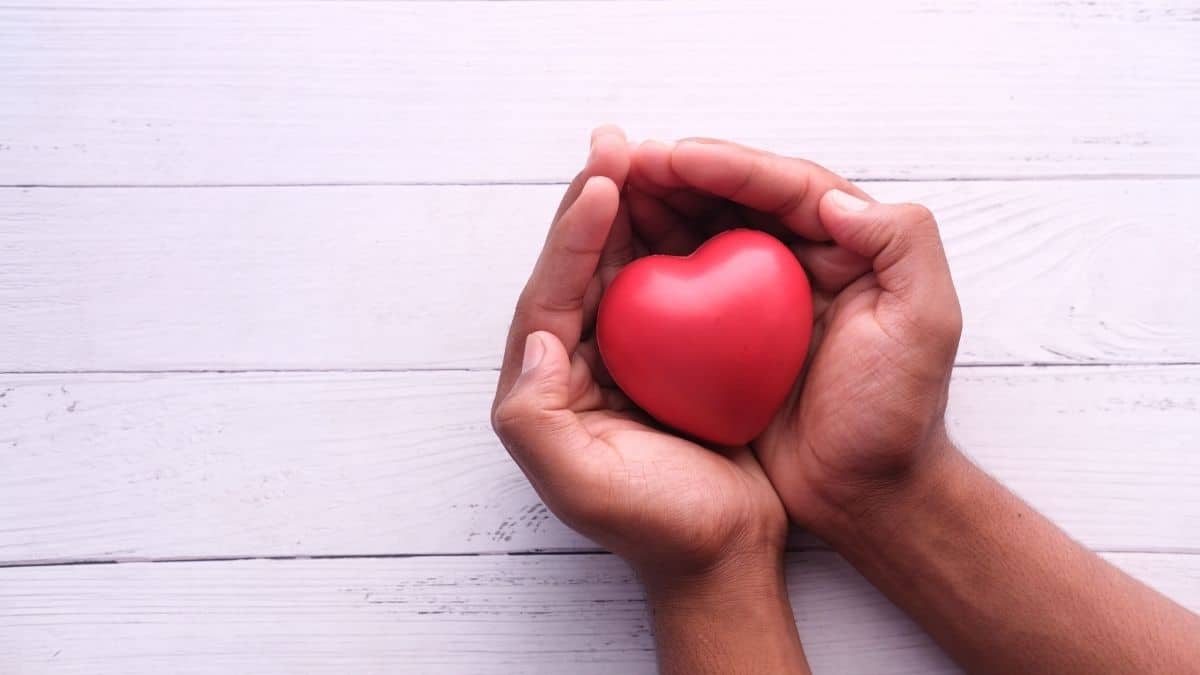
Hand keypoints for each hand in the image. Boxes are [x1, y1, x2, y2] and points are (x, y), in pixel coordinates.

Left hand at [491, 127, 787, 582]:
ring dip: (633, 210)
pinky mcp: (673, 356)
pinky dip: (678, 244)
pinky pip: (671, 286)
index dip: (573, 234)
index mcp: (547, 382)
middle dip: (594, 201)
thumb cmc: (653, 523)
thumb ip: (535, 414)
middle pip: (582, 264)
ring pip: (623, 265)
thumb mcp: (579, 483)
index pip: (552, 291)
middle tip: (615, 141)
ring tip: (648, 156)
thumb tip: (537, 339)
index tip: (603, 182)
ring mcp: (627, 355)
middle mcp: (578, 359)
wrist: (721, 555)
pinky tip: (697, 210)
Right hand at [626, 139, 961, 534]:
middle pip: (736, 198)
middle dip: (681, 173)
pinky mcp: (726, 337)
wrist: (865, 494)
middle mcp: (799, 260)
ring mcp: (758, 299)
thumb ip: (904, 243)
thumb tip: (833, 198)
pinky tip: (616, 254)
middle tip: (626, 160)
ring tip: (610, 189)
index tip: (675, 156)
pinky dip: (652, 262)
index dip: (730, 166)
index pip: (786, 187)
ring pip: (704, 231)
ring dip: (659, 207)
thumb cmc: (897, 414)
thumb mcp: (926, 322)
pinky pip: (685, 285)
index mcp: (848, 246)